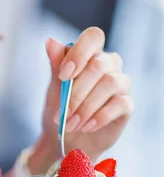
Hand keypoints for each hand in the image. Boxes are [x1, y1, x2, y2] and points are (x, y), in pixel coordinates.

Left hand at [30, 27, 132, 172]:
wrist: (66, 140)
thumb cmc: (60, 110)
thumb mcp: (54, 88)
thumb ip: (56, 65)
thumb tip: (50, 41)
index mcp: (90, 55)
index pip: (93, 37)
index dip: (79, 53)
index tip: (63, 76)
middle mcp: (109, 65)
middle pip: (99, 64)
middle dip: (77, 92)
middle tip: (62, 114)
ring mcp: (120, 84)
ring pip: (110, 83)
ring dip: (86, 107)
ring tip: (71, 124)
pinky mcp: (126, 105)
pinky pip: (120, 103)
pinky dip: (99, 117)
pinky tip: (86, 127)